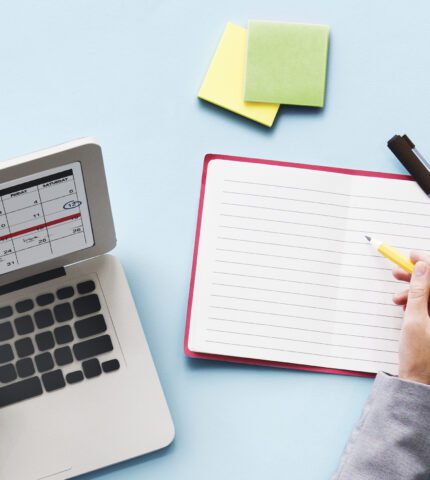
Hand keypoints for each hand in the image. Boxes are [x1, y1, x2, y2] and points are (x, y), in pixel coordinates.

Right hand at [392, 251, 429, 383]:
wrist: (419, 382)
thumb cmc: (419, 356)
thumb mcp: (414, 320)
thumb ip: (418, 291)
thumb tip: (422, 267)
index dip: (426, 263)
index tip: (411, 256)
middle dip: (417, 277)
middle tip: (397, 272)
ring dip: (413, 291)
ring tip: (396, 298)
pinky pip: (429, 304)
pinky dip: (416, 302)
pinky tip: (404, 307)